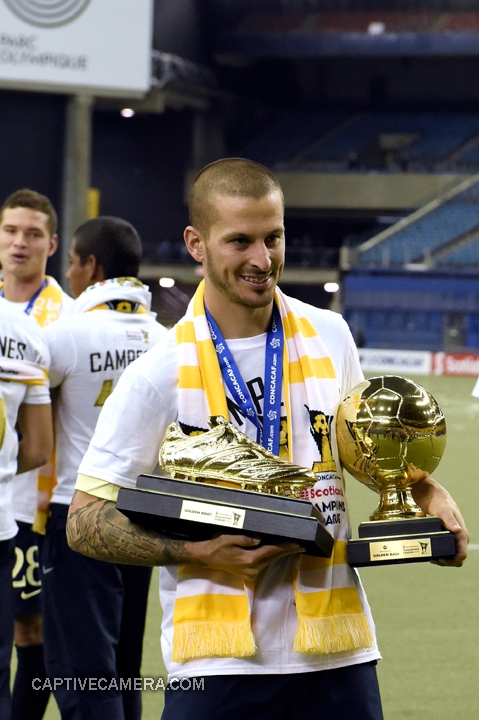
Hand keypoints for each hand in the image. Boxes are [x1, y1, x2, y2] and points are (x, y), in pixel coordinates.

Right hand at [187, 533, 304, 581]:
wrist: (206, 558)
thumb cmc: (216, 546)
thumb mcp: (229, 538)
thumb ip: (246, 539)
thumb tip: (260, 539)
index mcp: (249, 560)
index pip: (271, 551)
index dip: (284, 547)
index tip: (296, 543)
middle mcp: (252, 569)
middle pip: (273, 558)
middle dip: (287, 552)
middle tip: (301, 546)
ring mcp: (250, 573)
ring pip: (270, 562)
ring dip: (281, 555)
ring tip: (293, 549)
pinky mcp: (248, 574)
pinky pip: (264, 564)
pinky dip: (272, 558)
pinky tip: (278, 554)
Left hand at [411, 471, 468, 566]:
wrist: (428, 491)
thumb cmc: (438, 499)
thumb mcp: (442, 509)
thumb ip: (449, 519)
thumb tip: (458, 531)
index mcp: (461, 533)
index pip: (462, 554)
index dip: (452, 561)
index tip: (439, 559)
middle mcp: (457, 535)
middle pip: (455, 556)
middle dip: (444, 561)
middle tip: (431, 558)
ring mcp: (449, 534)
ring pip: (447, 552)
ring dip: (438, 556)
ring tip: (427, 555)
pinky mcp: (442, 532)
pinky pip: (440, 545)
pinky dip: (433, 549)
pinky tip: (424, 547)